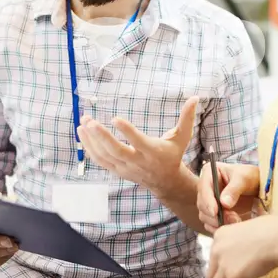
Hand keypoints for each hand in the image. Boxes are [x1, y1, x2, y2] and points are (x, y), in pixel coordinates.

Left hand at [78, 96, 198, 194]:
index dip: (126, 131)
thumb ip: (186, 117)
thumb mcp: (182, 137)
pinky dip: (90, 147)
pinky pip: (100, 160)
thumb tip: (195, 97)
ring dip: (91, 140)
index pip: (137, 142)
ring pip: (104, 156)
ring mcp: (125, 168)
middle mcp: (137, 161)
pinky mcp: (117, 170)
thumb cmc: (173, 154)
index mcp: (153, 152)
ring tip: (83, 122)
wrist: (165, 181)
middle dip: (101, 136)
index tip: (114, 118)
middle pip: (115, 151)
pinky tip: (82, 133)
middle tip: (90, 120)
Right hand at [197, 162, 258, 232]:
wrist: (257, 187)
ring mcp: (208, 201)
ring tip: (236, 220)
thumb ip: (234, 190)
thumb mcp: (243, 179)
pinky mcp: (213, 212)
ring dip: (218, 222)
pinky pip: (210, 223)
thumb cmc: (249, 177)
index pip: (203, 188)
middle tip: (232, 217)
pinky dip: (219, 227)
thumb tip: (224, 203)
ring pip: (205, 215)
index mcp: (209, 173)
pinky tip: (232, 225)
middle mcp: (206, 187)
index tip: (215, 212)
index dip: (207, 201)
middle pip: (202, 204)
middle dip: (215, 214)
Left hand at [207, 215, 277, 277]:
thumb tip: (239, 255)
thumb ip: (236, 244)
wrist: (277, 237)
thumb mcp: (245, 230)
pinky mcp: (232, 277)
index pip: (214, 258)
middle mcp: (216, 249)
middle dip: (221, 277)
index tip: (231, 270)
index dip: (222, 266)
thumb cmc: (269, 230)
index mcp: (219, 235)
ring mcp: (223, 263)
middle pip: (211, 272)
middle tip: (234, 277)